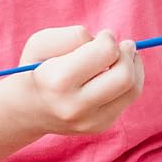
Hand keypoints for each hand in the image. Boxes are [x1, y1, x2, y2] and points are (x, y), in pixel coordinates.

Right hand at [6, 25, 144, 136]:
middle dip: (127, 53)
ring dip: (134, 66)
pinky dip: (130, 80)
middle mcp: (75, 106)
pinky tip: (117, 71)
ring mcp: (90, 121)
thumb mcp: (41, 43)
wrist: (27, 109)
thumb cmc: (36, 68)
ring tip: (124, 55)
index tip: (102, 36)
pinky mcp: (101, 126)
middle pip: (125, 75)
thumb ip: (73, 36)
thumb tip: (109, 42)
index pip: (105, 53)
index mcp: (58, 81)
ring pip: (133, 88)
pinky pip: (129, 98)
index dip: (108, 38)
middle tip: (122, 45)